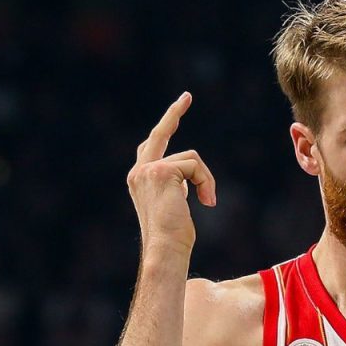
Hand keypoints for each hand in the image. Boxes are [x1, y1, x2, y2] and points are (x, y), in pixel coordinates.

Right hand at [127, 92, 217, 258]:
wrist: (165, 249)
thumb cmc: (173, 237)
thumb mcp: (174, 206)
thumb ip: (175, 187)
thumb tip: (185, 180)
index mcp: (140, 179)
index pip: (152, 146)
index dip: (166, 126)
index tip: (180, 106)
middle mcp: (139, 172)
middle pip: (160, 134)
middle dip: (174, 112)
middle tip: (187, 96)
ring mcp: (148, 170)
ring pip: (191, 159)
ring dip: (205, 180)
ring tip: (207, 201)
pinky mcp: (162, 171)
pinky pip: (195, 165)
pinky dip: (206, 182)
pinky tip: (205, 202)